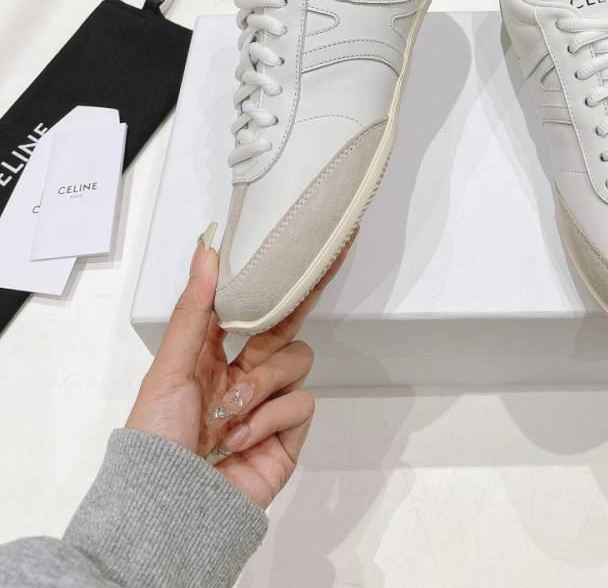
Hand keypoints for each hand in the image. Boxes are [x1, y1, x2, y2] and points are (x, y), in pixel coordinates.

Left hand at [126, 228, 350, 508]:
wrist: (170, 510)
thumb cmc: (158, 439)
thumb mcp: (170, 367)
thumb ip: (194, 309)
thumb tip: (207, 252)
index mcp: (214, 355)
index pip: (251, 307)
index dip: (272, 280)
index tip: (297, 246)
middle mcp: (245, 375)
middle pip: (287, 327)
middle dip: (293, 307)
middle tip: (302, 282)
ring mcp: (269, 405)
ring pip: (297, 360)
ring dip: (263, 383)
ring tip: (233, 411)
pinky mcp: (288, 436)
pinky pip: (302, 402)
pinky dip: (271, 416)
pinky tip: (243, 437)